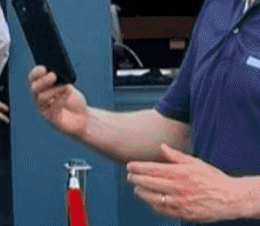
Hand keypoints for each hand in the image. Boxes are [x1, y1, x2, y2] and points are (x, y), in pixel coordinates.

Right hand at [28, 65, 87, 136]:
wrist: (83, 118)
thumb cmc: (75, 101)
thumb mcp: (68, 87)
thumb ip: (61, 80)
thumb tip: (57, 71)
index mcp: (42, 86)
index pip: (34, 78)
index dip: (36, 72)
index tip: (43, 68)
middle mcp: (40, 96)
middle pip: (35, 87)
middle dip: (43, 80)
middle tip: (54, 75)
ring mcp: (43, 107)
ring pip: (41, 97)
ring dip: (52, 90)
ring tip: (65, 86)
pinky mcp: (49, 117)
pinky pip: (50, 108)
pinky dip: (58, 101)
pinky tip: (66, 96)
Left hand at [127, 144, 259, 222]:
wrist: (231, 198)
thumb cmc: (212, 178)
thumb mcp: (196, 163)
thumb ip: (177, 156)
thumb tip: (161, 146)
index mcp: (180, 173)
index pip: (152, 169)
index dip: (138, 167)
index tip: (129, 166)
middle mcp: (178, 188)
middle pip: (149, 183)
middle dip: (136, 179)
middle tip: (129, 176)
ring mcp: (180, 202)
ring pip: (153, 198)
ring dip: (142, 192)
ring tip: (137, 188)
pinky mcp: (184, 214)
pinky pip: (163, 210)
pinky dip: (153, 205)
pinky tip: (149, 200)